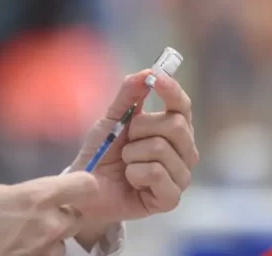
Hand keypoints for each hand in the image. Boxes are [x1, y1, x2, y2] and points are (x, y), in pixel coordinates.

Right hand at [0, 172, 97, 255]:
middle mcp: (52, 224)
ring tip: (24, 241)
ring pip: (62, 242)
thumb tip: (23, 197)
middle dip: (62, 217)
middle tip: (40, 219)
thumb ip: (15, 191)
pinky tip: (19, 252)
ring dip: (50, 241)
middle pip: (77, 217)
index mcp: (39, 197)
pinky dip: (39, 255)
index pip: (85, 185)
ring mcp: (49, 251)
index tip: (75, 188)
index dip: (83, 185)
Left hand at [71, 70, 197, 245]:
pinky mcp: (172, 198)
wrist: (86, 187)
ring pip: (161, 149)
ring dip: (133, 154)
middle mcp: (184, 151)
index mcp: (174, 129)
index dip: (172, 90)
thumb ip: (129, 94)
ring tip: (126, 163)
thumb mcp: (112, 118)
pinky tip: (131, 180)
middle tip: (127, 140)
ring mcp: (181, 175)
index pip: (183, 105)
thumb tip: (148, 72)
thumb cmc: (104, 152)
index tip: (156, 79)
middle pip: (176, 125)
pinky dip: (135, 173)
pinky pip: (157, 174)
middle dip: (141, 129)